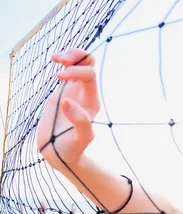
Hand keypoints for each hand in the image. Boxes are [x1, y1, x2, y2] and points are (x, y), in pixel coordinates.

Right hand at [37, 48, 99, 169]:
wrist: (61, 153)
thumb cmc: (73, 148)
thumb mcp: (80, 139)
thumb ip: (80, 122)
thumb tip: (67, 102)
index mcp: (91, 102)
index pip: (89, 76)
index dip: (76, 71)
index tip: (58, 77)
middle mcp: (85, 94)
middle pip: (89, 64)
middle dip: (76, 56)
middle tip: (58, 60)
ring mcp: (74, 92)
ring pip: (81, 64)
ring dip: (70, 55)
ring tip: (55, 57)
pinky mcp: (63, 92)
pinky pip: (69, 71)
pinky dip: (64, 61)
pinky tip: (54, 60)